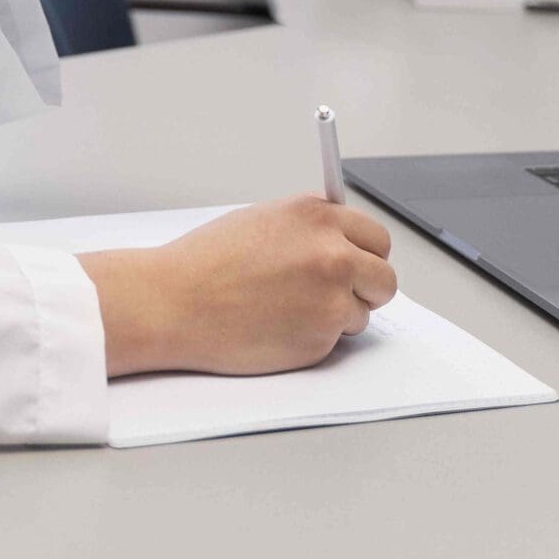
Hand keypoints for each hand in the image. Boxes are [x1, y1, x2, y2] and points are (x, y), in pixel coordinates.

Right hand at [78, 196, 398, 377]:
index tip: (357, 262)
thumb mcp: (262, 220)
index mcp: (317, 218)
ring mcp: (330, 300)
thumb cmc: (206, 263)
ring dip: (337, 315)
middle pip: (384, 278)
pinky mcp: (320, 339)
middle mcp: (332, 255)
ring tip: (288, 309)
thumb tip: (340, 239)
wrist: (174, 303)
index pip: (375, 237)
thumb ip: (309, 227)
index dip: (365, 253)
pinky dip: (313, 338)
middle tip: (338, 293)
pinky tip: (277, 327)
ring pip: (362, 313)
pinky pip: (334, 340)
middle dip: (366, 287)